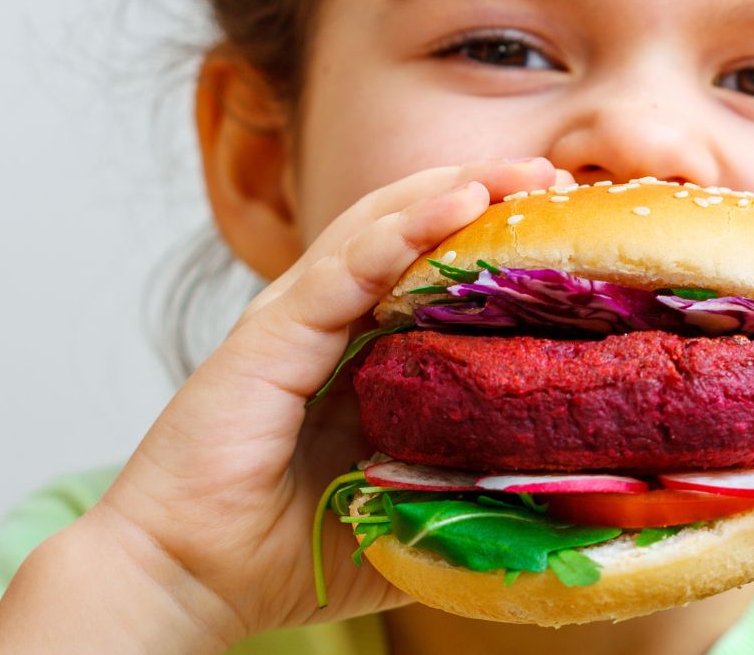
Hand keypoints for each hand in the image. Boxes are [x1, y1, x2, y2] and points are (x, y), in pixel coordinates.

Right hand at [0, 158, 571, 651]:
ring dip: (452, 190)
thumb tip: (562, 490)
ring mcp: (296, 318)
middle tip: (554, 179)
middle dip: (483, 191)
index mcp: (360, 347)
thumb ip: (469, 488)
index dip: (493, 233)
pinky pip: (342, 268)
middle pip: (411, 226)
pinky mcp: (270, 335)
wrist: (189, 580)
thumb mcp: (407, 509)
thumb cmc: (288, 551)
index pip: (432, 263)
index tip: (563, 221)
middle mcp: (328, 317)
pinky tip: (456, 204)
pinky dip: (401, 230)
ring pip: (380, 226)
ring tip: (520, 173)